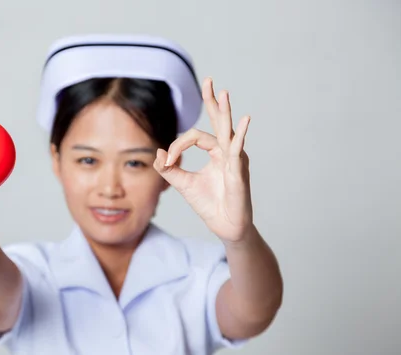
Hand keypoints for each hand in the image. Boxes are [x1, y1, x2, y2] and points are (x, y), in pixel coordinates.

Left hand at [154, 77, 252, 243]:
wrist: (224, 226)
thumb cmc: (209, 204)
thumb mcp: (183, 184)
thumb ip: (169, 169)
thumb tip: (157, 153)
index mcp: (215, 152)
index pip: (193, 137)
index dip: (176, 146)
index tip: (166, 162)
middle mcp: (226, 151)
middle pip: (218, 121)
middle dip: (212, 101)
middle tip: (208, 81)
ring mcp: (234, 159)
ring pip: (228, 131)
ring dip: (224, 112)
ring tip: (223, 93)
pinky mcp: (238, 171)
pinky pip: (237, 151)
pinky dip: (239, 136)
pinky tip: (244, 120)